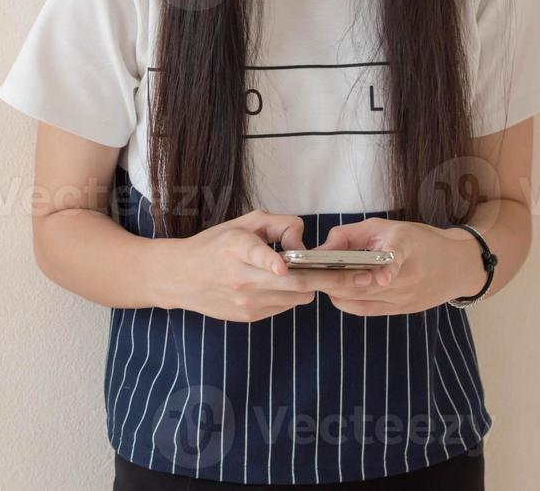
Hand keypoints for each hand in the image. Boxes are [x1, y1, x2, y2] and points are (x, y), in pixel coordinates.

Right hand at [161, 209, 320, 322]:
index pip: (256, 254)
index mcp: (236, 248)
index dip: (271, 260)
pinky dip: (291, 294)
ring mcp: (246, 301)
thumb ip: (278, 224)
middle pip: (294, 283)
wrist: (180, 277)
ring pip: (298, 296)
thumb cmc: (214, 246)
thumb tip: (304, 243)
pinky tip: (280, 284)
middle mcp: (241, 277)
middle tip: (359, 274)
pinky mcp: (249, 316)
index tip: (282, 265)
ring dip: (308, 285)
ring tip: (308, 272)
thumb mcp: (241, 224)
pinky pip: (285, 306)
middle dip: (329, 279)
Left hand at [306, 217, 481, 316]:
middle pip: (356, 283)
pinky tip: (332, 290)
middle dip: (324, 279)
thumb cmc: (418, 240)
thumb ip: (350, 235)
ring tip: (309, 280)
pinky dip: (344, 300)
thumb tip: (320, 249)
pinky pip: (364, 310)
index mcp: (404, 249)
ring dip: (332, 290)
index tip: (319, 264)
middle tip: (298, 274)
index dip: (346, 266)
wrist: (458, 266)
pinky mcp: (400, 311)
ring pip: (357, 298)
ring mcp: (402, 298)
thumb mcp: (385, 227)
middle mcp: (404, 278)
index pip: (379, 259)